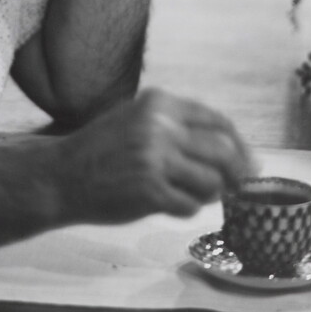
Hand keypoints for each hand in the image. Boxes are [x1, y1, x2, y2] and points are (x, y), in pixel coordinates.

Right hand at [60, 88, 256, 223]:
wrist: (62, 174)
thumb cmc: (103, 148)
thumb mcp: (138, 117)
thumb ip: (178, 125)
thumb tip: (234, 149)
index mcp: (159, 102)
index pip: (217, 120)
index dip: (239, 143)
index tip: (248, 161)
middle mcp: (160, 126)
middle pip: (223, 151)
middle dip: (237, 173)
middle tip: (236, 186)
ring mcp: (155, 158)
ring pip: (211, 182)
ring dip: (208, 193)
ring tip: (187, 193)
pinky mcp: (150, 191)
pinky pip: (189, 206)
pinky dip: (185, 208)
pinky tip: (166, 202)